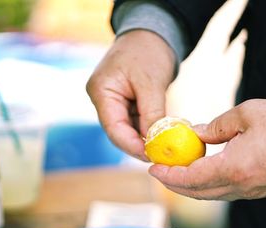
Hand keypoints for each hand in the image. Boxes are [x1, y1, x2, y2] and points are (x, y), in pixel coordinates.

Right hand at [86, 30, 174, 159]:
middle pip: (118, 131)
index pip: (113, 127)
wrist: (151, 34)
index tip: (151, 155)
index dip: (131, 145)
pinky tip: (161, 135)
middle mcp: (103, 99)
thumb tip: (156, 141)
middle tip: (160, 155)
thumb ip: (152, 113)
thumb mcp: (151, 82)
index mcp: (101, 91)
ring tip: (164, 146)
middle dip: (139, 145)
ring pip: (128, 129)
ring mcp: (113, 102)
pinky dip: (147, 128)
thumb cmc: (148, 52)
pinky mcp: (125, 103)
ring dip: (144, 138)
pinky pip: (135, 121)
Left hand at [149, 99, 265, 199]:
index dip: (168, 175)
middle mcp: (240, 186)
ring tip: (178, 172)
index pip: (190, 178)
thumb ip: (215, 127)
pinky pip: (226, 193)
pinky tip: (204, 172)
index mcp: (233, 168)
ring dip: (191, 186)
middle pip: (197, 192)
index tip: (152, 168)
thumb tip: (196, 134)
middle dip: (175, 183)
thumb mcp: (246, 114)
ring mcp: (251, 192)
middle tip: (160, 171)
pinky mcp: (259, 191)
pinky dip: (208, 186)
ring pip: (211, 195)